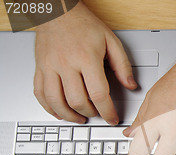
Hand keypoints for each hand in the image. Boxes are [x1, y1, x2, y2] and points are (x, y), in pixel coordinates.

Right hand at [34, 1, 136, 124]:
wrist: (58, 11)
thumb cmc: (84, 24)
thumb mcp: (111, 41)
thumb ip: (122, 65)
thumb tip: (131, 85)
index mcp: (86, 58)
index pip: (98, 93)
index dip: (107, 111)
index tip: (112, 118)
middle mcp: (66, 64)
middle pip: (77, 100)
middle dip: (90, 113)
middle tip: (98, 115)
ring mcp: (50, 67)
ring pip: (56, 101)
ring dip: (69, 115)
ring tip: (79, 118)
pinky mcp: (40, 68)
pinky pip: (40, 93)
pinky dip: (48, 107)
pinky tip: (58, 112)